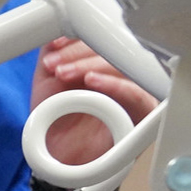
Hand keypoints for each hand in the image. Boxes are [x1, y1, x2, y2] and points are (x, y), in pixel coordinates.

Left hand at [32, 38, 158, 165]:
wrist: (58, 158)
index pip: (101, 38)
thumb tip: (55, 32)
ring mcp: (134, 93)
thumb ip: (53, 54)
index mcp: (102, 63)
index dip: (77, 38)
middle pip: (115, 49)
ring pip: (125, 67)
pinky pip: (138, 94)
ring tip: (65, 74)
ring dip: (92, 65)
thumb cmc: (58, 119)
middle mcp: (121, 75)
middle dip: (79, 53)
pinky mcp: (143, 115)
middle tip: (55, 65)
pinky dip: (115, 85)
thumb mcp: (47, 80)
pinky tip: (92, 82)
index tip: (54, 46)